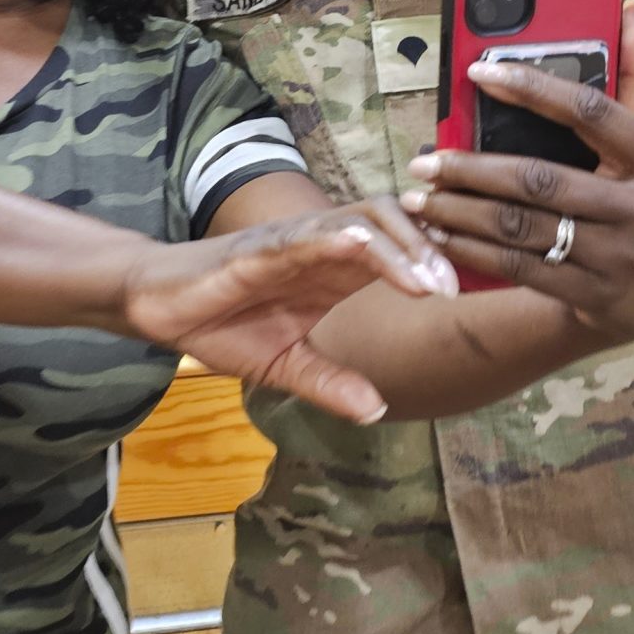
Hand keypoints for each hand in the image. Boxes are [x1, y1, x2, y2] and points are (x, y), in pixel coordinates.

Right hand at [119, 201, 457, 424]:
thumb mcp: (285, 367)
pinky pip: (307, 234)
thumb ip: (330, 383)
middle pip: (394, 223)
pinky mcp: (260, 247)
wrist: (157, 309)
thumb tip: (377, 412)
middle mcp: (324, 246)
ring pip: (361, 221)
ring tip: (428, 283)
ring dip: (400, 247)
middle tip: (458, 290)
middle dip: (432, 250)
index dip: (440, 264)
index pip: (402, 251)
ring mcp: (295, 241)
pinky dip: (340, 237)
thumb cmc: (220, 324)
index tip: (475, 296)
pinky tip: (364, 249)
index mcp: (337, 270)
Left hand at [400, 0, 633, 337]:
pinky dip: (470, 250)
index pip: (591, 111)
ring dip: (460, 212)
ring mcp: (618, 258)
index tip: (476, 72)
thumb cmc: (630, 197)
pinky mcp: (590, 295)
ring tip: (419, 198)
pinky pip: (517, 268)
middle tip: (424, 161)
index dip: (533, 88)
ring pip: (521, 228)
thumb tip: (631, 5)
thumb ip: (631, 75)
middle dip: (473, 170)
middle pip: (542, 179)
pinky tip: (438, 235)